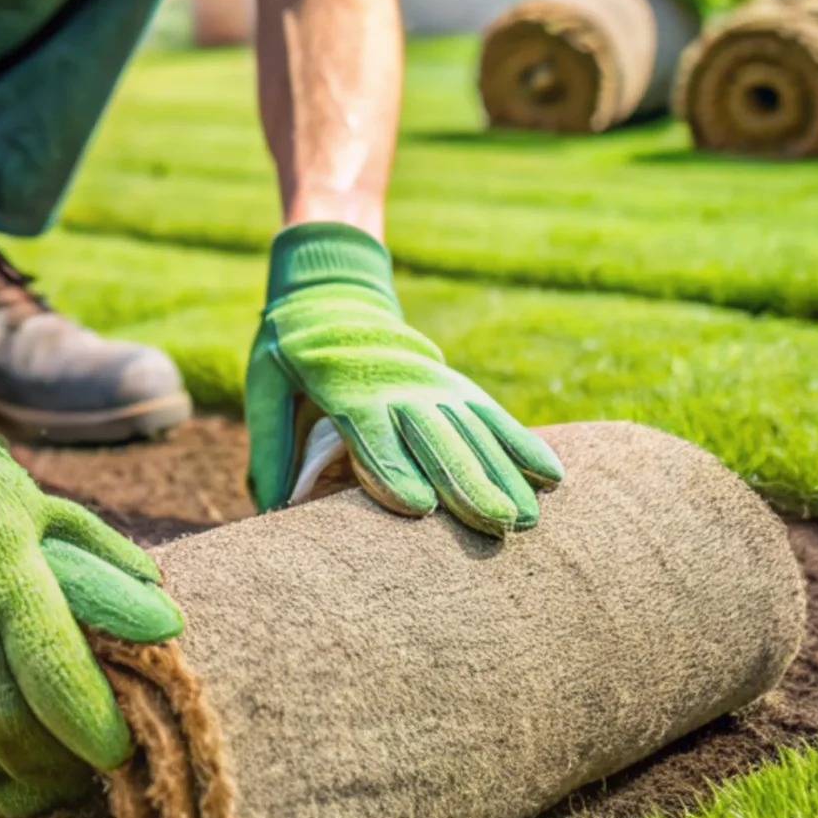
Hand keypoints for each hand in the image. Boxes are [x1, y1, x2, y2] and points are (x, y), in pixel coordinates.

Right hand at [0, 357, 182, 816]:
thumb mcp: (43, 510)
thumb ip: (103, 567)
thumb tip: (168, 624)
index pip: (45, 657)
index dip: (84, 717)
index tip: (118, 753)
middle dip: (50, 762)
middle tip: (92, 778)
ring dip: (11, 771)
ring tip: (55, 788)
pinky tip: (4, 773)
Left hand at [246, 222, 562, 533]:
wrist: (333, 292)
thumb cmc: (290, 348)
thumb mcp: (263, 381)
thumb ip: (269, 442)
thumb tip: (271, 509)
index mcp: (347, 386)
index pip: (371, 431)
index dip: (393, 467)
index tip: (419, 505)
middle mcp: (400, 388)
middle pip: (436, 438)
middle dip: (467, 482)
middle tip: (496, 525)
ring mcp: (436, 387)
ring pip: (474, 432)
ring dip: (503, 474)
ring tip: (528, 519)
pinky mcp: (456, 389)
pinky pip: (494, 418)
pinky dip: (523, 445)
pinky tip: (553, 476)